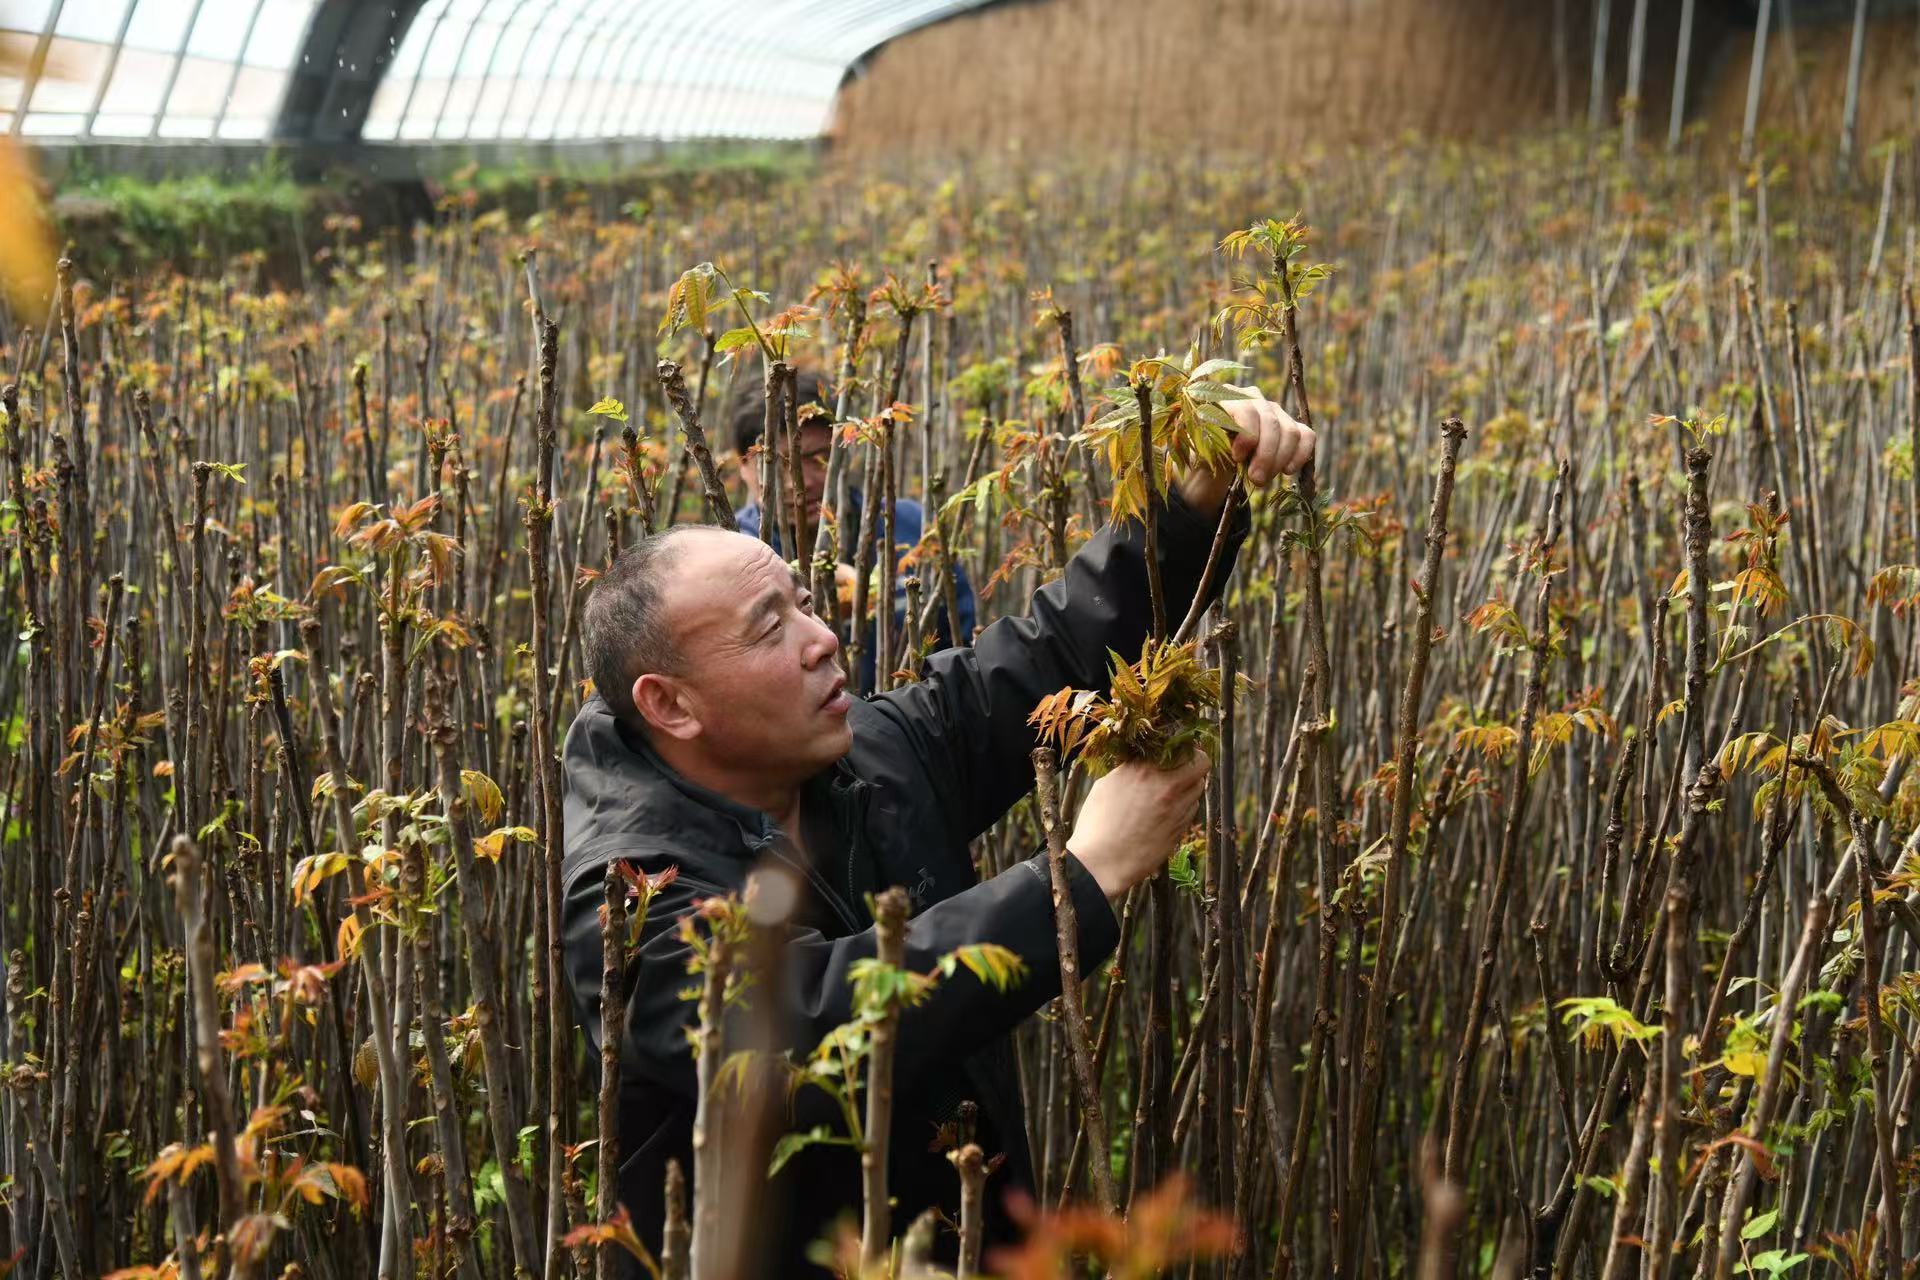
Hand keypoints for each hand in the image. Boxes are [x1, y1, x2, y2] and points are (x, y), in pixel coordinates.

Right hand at [1066, 750, 1211, 896]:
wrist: (1100, 863)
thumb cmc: (1096, 824)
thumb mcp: (1106, 785)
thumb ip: (1130, 770)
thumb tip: (1142, 762)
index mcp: (1144, 770)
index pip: (1181, 747)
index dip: (1182, 747)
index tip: (1176, 750)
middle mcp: (1166, 787)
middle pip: (1202, 764)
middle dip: (1195, 763)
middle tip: (1183, 767)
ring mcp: (1177, 809)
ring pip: (1199, 788)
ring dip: (1189, 786)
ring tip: (1170, 792)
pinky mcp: (1181, 829)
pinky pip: (1191, 810)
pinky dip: (1184, 806)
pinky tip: (1165, 813)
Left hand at [1175, 385, 1315, 512]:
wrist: (1215, 461)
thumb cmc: (1205, 453)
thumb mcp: (1199, 449)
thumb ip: (1208, 443)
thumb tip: (1223, 445)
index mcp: (1226, 397)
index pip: (1245, 410)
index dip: (1247, 435)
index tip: (1237, 458)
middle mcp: (1253, 398)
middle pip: (1271, 423)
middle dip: (1266, 455)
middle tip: (1256, 480)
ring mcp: (1274, 410)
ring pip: (1290, 431)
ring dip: (1279, 460)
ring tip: (1262, 480)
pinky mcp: (1290, 424)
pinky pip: (1306, 436)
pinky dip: (1300, 455)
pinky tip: (1287, 471)